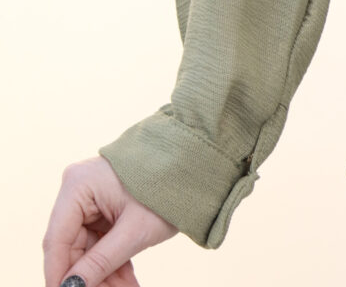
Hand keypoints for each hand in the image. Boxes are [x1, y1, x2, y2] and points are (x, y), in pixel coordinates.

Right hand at [42, 155, 179, 286]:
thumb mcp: (135, 231)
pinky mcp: (105, 206)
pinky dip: (114, 262)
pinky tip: (127, 282)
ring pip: (89, 248)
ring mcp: (92, 197)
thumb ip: (101, 262)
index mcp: (78, 185)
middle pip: (73, 247)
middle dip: (91, 277)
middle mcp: (79, 189)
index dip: (59, 274)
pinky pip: (102, 240)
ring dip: (106, 274)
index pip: (57, 239)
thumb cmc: (166, 189)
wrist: (192, 166)